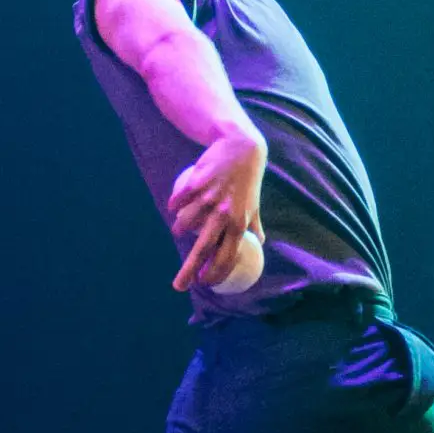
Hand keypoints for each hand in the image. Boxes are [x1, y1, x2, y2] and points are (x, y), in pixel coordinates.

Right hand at [168, 129, 266, 292]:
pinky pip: (178, 201)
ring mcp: (208, 199)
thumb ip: (255, 225)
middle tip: (179, 286)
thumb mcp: (255, 204)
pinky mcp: (195, 183)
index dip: (215, 274)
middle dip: (188, 272)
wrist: (240, 146)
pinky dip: (175, 206)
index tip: (204, 283)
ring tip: (179, 229)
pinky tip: (175, 207)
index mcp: (239, 223)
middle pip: (203, 251)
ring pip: (185, 224)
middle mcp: (223, 215)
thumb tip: (259, 243)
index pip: (227, 258)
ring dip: (180, 229)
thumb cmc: (248, 178)